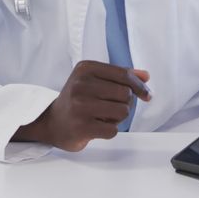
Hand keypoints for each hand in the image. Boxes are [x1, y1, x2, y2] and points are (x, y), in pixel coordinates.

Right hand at [14, 61, 150, 151]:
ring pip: (123, 112)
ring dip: (118, 118)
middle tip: (113, 108)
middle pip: (126, 94)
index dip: (139, 86)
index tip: (146, 95)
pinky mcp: (82, 126)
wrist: (52, 122)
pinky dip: (110, 130)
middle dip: (125, 104)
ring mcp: (80, 106)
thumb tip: (145, 76)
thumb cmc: (77, 100)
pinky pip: (113, 130)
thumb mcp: (94, 80)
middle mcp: (80, 84)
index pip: (124, 75)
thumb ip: (121, 76)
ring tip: (104, 117)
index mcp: (85, 68)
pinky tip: (97, 127)